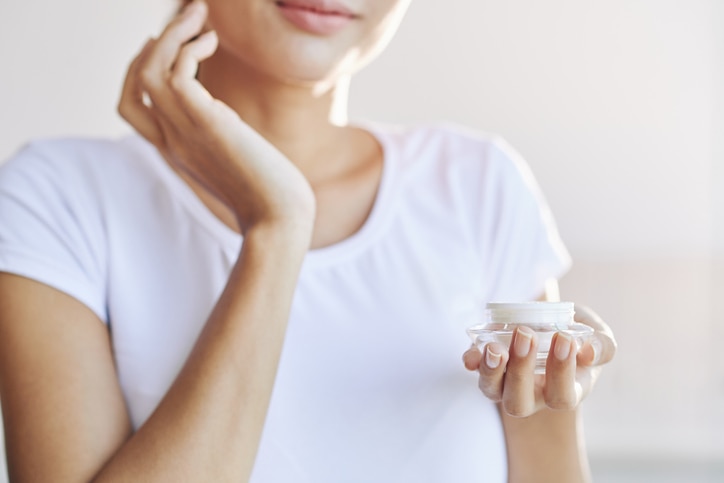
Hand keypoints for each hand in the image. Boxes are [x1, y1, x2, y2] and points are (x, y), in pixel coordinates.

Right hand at [118, 0, 314, 232]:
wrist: (279, 220)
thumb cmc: (269, 195)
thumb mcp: (232, 161)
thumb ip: (218, 139)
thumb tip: (227, 119)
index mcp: (174, 151)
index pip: (132, 107)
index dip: (137, 71)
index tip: (159, 43)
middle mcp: (171, 141)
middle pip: (136, 83)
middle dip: (156, 42)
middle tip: (186, 14)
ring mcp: (184, 133)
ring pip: (150, 70)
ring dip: (171, 33)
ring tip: (199, 11)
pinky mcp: (208, 123)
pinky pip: (178, 72)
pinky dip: (189, 48)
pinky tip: (211, 42)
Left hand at [463, 304, 616, 416]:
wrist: (551, 321)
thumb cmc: (578, 336)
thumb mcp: (598, 338)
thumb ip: (602, 346)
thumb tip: (588, 352)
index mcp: (564, 392)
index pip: (561, 397)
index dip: (561, 371)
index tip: (564, 336)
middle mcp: (531, 394)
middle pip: (519, 403)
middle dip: (521, 372)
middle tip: (527, 335)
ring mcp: (505, 382)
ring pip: (491, 390)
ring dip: (490, 370)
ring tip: (495, 347)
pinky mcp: (486, 364)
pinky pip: (474, 368)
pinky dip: (471, 361)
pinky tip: (472, 352)